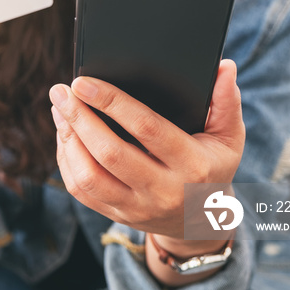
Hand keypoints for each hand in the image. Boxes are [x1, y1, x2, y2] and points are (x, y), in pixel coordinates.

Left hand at [49, 59, 244, 238]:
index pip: (147, 128)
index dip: (112, 102)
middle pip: (110, 153)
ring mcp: (136, 207)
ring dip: (67, 139)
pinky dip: (66, 160)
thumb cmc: (212, 168)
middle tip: (61, 91)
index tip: (84, 82)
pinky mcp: (115, 214)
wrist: (201, 223)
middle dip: (79, 118)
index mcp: (192, 166)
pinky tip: (64, 134)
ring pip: (88, 177)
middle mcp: (163, 190)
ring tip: (60, 109)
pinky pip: (80, 190)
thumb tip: (224, 66)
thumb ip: (226, 101)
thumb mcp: (229, 138)